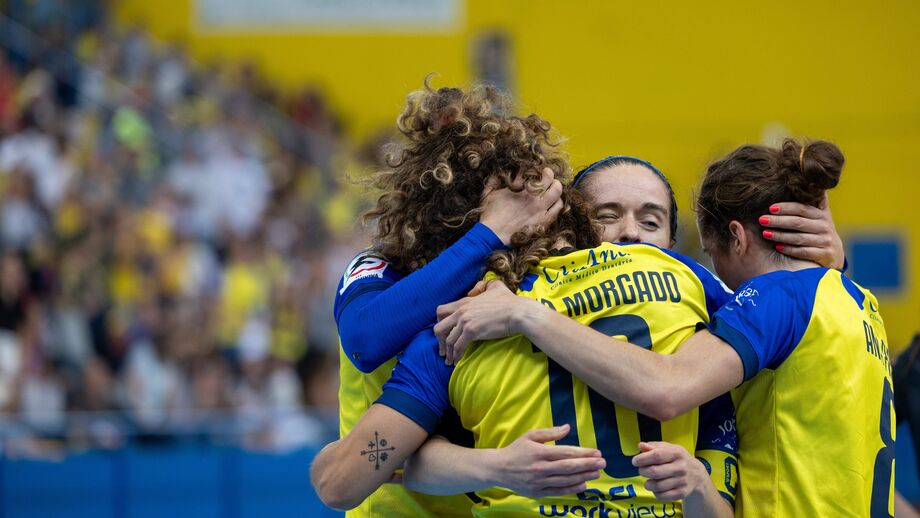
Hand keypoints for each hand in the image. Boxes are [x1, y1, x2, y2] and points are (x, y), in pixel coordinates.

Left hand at [435, 281, 537, 363]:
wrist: (518, 312)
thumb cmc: (509, 301)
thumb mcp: (494, 286)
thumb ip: (481, 285)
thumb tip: (473, 291)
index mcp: (463, 302)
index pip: (441, 311)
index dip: (440, 323)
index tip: (443, 333)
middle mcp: (461, 311)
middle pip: (439, 327)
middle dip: (439, 340)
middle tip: (443, 349)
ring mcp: (465, 321)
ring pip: (448, 340)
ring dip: (448, 352)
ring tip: (449, 360)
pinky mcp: (472, 332)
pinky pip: (458, 346)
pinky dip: (456, 355)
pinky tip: (457, 361)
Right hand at [480, 167, 563, 244]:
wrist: (493, 235)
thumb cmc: (489, 215)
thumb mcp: (488, 194)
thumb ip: (493, 182)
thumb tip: (495, 175)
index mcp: (519, 187)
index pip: (531, 171)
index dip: (532, 169)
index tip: (531, 171)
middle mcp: (532, 196)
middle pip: (549, 178)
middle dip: (548, 174)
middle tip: (546, 174)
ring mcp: (540, 208)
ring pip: (557, 190)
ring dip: (556, 186)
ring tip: (553, 186)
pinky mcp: (545, 220)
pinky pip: (558, 207)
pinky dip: (558, 202)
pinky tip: (554, 201)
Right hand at [489, 424, 605, 497]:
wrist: (499, 469)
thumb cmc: (516, 450)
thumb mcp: (530, 435)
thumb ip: (550, 432)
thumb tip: (568, 428)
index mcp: (539, 452)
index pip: (566, 453)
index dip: (583, 453)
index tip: (597, 452)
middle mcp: (541, 468)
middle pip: (569, 467)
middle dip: (588, 464)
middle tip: (603, 462)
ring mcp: (540, 482)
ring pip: (566, 480)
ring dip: (584, 476)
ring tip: (597, 473)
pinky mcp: (538, 493)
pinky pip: (559, 492)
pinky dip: (572, 489)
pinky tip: (584, 484)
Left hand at [632, 442, 709, 501]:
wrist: (697, 475)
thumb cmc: (677, 459)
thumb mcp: (669, 448)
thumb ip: (653, 446)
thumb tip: (641, 446)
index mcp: (677, 453)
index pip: (657, 455)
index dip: (642, 459)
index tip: (635, 461)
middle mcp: (681, 467)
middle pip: (655, 472)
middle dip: (643, 471)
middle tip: (641, 470)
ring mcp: (682, 481)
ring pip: (657, 486)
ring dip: (648, 484)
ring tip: (648, 480)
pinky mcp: (682, 493)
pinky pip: (662, 496)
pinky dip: (655, 493)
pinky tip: (656, 488)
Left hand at [759, 193, 844, 268]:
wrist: (834, 253)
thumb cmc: (819, 229)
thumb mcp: (820, 214)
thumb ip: (813, 200)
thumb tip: (805, 178)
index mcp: (822, 214)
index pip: (802, 208)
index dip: (786, 207)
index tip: (770, 208)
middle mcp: (825, 226)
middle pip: (798, 222)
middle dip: (778, 221)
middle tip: (762, 219)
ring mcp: (825, 241)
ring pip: (799, 238)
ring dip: (780, 235)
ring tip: (765, 233)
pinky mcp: (824, 254)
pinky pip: (804, 252)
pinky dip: (790, 249)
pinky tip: (777, 246)